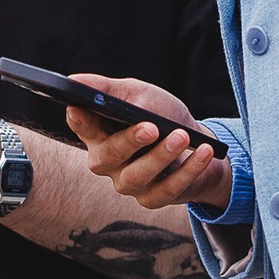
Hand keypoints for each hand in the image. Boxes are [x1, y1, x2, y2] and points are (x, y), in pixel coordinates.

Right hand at [64, 74, 232, 217]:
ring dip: (160, 156)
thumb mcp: (138, 94)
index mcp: (99, 132)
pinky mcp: (152, 198)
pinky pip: (167, 189)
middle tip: (152, 127)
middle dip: (129, 141)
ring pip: (136, 176)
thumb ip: (109, 89)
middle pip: (108, 156)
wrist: (194, 142)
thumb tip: (76, 80)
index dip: (78, 119)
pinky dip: (188, 170)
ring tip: (181, 137)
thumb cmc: (160, 115)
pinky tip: (202, 151)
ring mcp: (127, 182)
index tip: (79, 107)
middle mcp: (107, 161)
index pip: (81, 125)